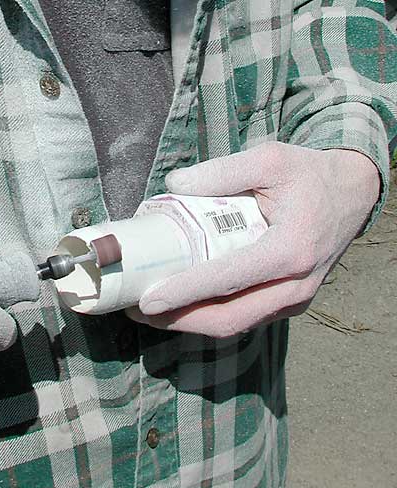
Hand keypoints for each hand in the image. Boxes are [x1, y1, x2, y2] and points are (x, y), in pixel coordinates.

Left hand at [128, 142, 379, 337]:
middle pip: (229, 320)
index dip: (185, 292)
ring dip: (191, 323)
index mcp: (291, 250)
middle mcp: (295, 284)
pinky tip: (183, 305)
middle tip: (139, 310)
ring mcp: (294, 299)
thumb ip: (222, 171)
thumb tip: (174, 184)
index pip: (228, 280)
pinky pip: (245, 318)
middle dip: (179, 321)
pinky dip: (210, 317)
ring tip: (152, 312)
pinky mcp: (289, 302)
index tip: (148, 299)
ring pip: (236, 325)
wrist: (352, 194)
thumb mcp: (270, 158)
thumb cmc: (310, 175)